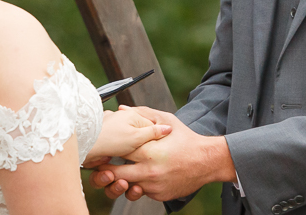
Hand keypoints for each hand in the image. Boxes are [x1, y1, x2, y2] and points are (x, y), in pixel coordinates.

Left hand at [90, 106, 236, 201]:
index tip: (100, 149)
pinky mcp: (159, 195)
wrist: (207, 161)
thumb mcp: (167, 120)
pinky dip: (137, 185)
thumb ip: (143, 114)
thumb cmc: (186, 138)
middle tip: (99, 165)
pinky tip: (137, 176)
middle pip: (116, 175)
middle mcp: (148, 171)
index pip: (118, 153)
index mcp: (148, 151)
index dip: (106, 151)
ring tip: (115, 173)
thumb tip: (121, 109)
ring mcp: (153, 186)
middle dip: (105, 171)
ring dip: (120, 181)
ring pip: (126, 187)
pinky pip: (140, 192)